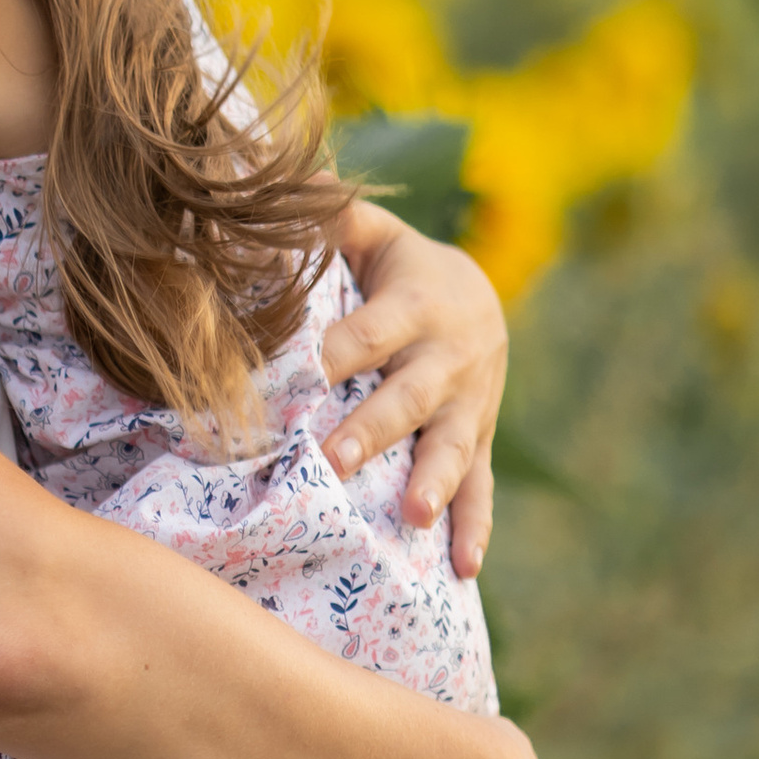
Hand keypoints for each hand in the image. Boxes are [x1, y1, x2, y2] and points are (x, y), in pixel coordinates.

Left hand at [320, 208, 507, 579]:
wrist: (476, 299)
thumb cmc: (396, 268)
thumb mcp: (371, 233)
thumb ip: (330, 216)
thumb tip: (276, 187)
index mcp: (418, 303)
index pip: (373, 330)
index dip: (340, 351)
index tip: (302, 374)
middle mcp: (450, 358)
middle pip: (411, 396)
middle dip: (376, 429)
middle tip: (336, 459)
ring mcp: (470, 407)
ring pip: (453, 447)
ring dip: (434, 483)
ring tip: (414, 517)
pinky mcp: (479, 443)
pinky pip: (482, 489)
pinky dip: (475, 529)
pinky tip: (463, 571)